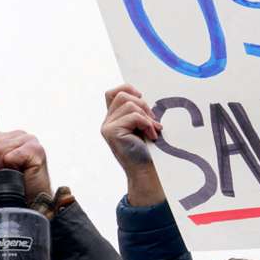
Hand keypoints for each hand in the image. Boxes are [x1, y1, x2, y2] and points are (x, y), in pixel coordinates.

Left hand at [0, 130, 51, 204]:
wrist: (31, 204)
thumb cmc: (13, 188)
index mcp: (6, 137)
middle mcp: (17, 135)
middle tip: (4, 175)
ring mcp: (28, 140)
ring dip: (1, 169)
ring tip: (12, 175)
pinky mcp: (35, 149)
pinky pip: (8, 157)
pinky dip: (10, 170)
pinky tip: (20, 174)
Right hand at [101, 85, 165, 205]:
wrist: (145, 171)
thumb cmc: (146, 150)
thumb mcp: (141, 125)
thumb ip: (137, 112)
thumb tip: (140, 95)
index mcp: (113, 119)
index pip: (112, 93)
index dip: (127, 89)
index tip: (142, 97)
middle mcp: (107, 122)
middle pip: (122, 95)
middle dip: (142, 104)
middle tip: (152, 120)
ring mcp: (107, 127)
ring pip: (129, 104)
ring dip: (146, 116)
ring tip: (152, 130)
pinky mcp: (112, 132)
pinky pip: (134, 116)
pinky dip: (147, 124)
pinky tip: (151, 135)